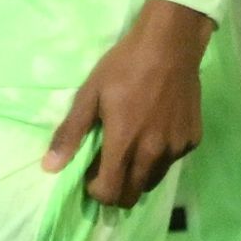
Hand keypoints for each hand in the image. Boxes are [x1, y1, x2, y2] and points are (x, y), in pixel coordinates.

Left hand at [47, 0, 209, 206]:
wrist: (170, 44)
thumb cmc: (124, 66)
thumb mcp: (90, 94)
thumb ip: (71, 133)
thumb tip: (49, 168)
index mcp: (124, 143)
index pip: (110, 192)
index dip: (97, 192)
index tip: (92, 176)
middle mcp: (152, 153)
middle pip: (132, 195)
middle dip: (117, 190)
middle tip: (109, 168)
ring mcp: (175, 148)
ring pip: (153, 180)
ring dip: (138, 175)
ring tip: (132, 150)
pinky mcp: (192, 140)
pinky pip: (171, 161)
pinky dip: (159, 157)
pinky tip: (155, 131)